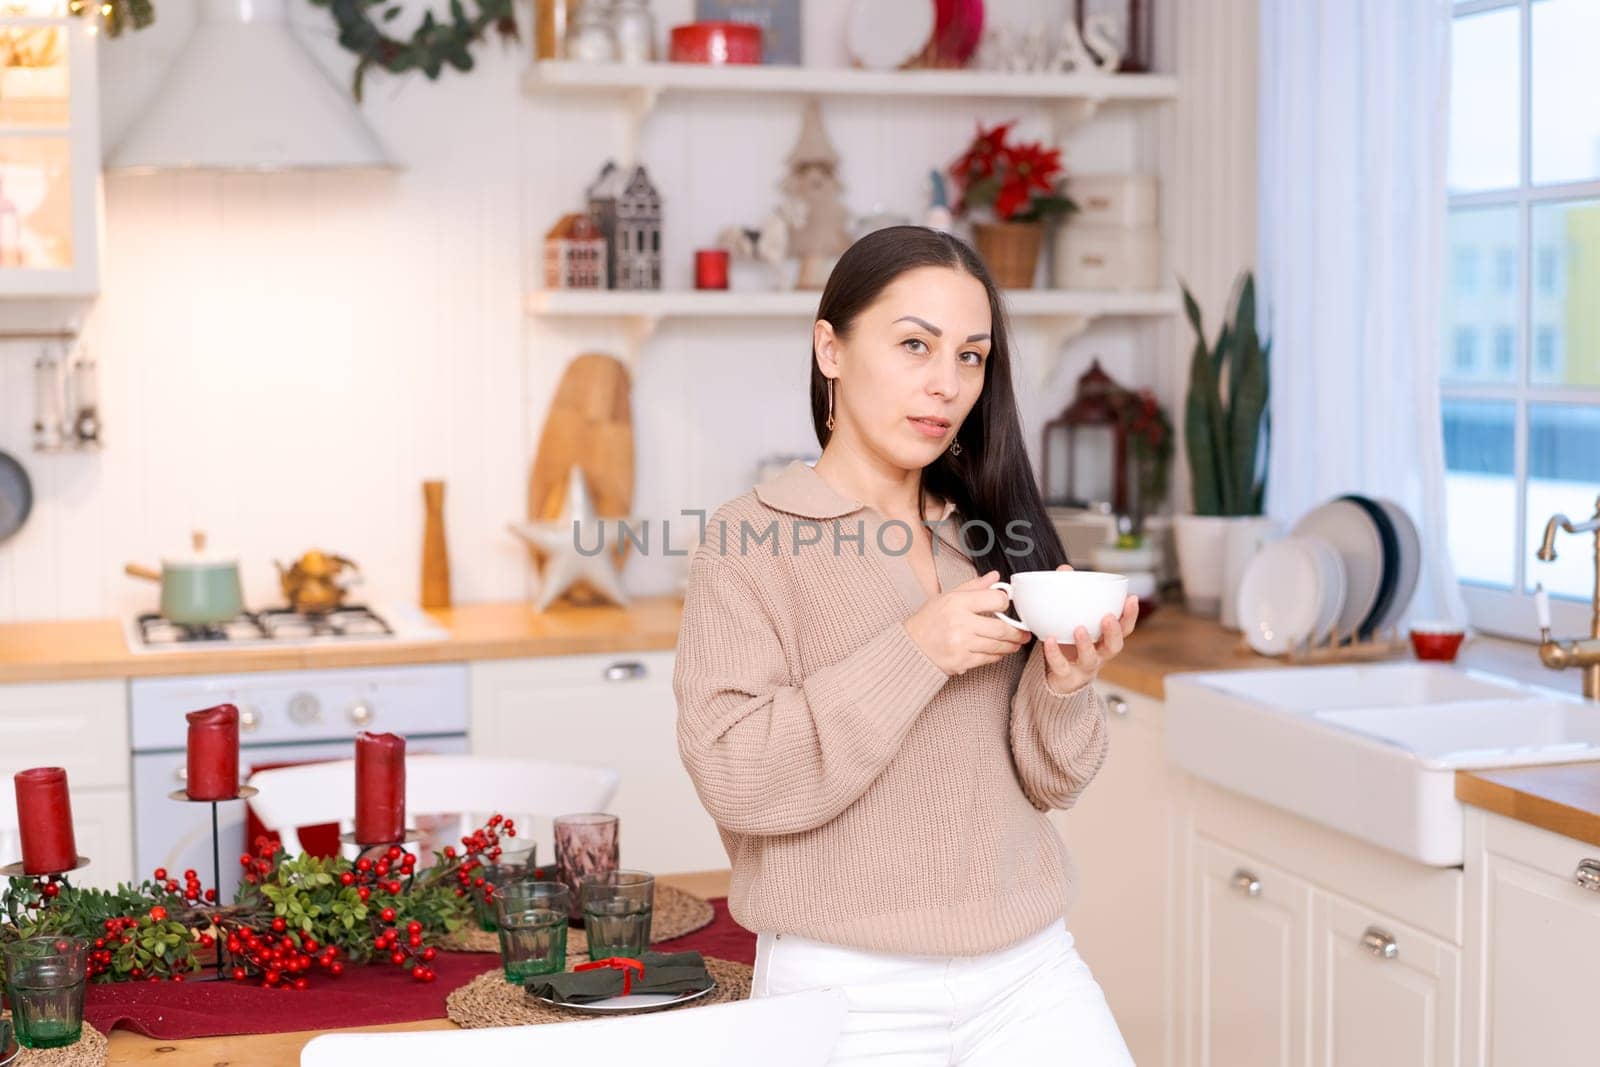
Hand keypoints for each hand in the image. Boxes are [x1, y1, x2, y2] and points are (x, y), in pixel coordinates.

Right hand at [904, 569, 1028, 675]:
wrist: (911, 647)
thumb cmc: (928, 621)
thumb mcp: (947, 597)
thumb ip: (973, 587)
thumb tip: (995, 577)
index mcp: (957, 602)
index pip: (996, 600)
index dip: (1005, 603)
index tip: (1007, 606)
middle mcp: (960, 623)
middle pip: (1001, 628)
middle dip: (1017, 632)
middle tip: (1023, 632)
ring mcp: (961, 644)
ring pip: (998, 646)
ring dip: (1011, 645)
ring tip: (1015, 642)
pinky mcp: (962, 661)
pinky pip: (989, 658)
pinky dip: (997, 655)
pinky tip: (998, 651)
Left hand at [1039, 563, 1138, 695]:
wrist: (1056, 680)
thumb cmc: (1069, 646)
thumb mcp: (1073, 621)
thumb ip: (1070, 596)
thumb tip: (1065, 570)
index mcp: (1104, 641)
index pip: (1124, 629)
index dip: (1130, 615)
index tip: (1132, 598)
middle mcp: (1099, 656)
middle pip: (1114, 647)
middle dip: (1114, 632)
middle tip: (1108, 617)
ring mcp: (1083, 668)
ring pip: (1090, 659)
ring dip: (1086, 644)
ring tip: (1080, 629)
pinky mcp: (1066, 677)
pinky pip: (1061, 666)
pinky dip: (1054, 653)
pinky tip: (1049, 639)